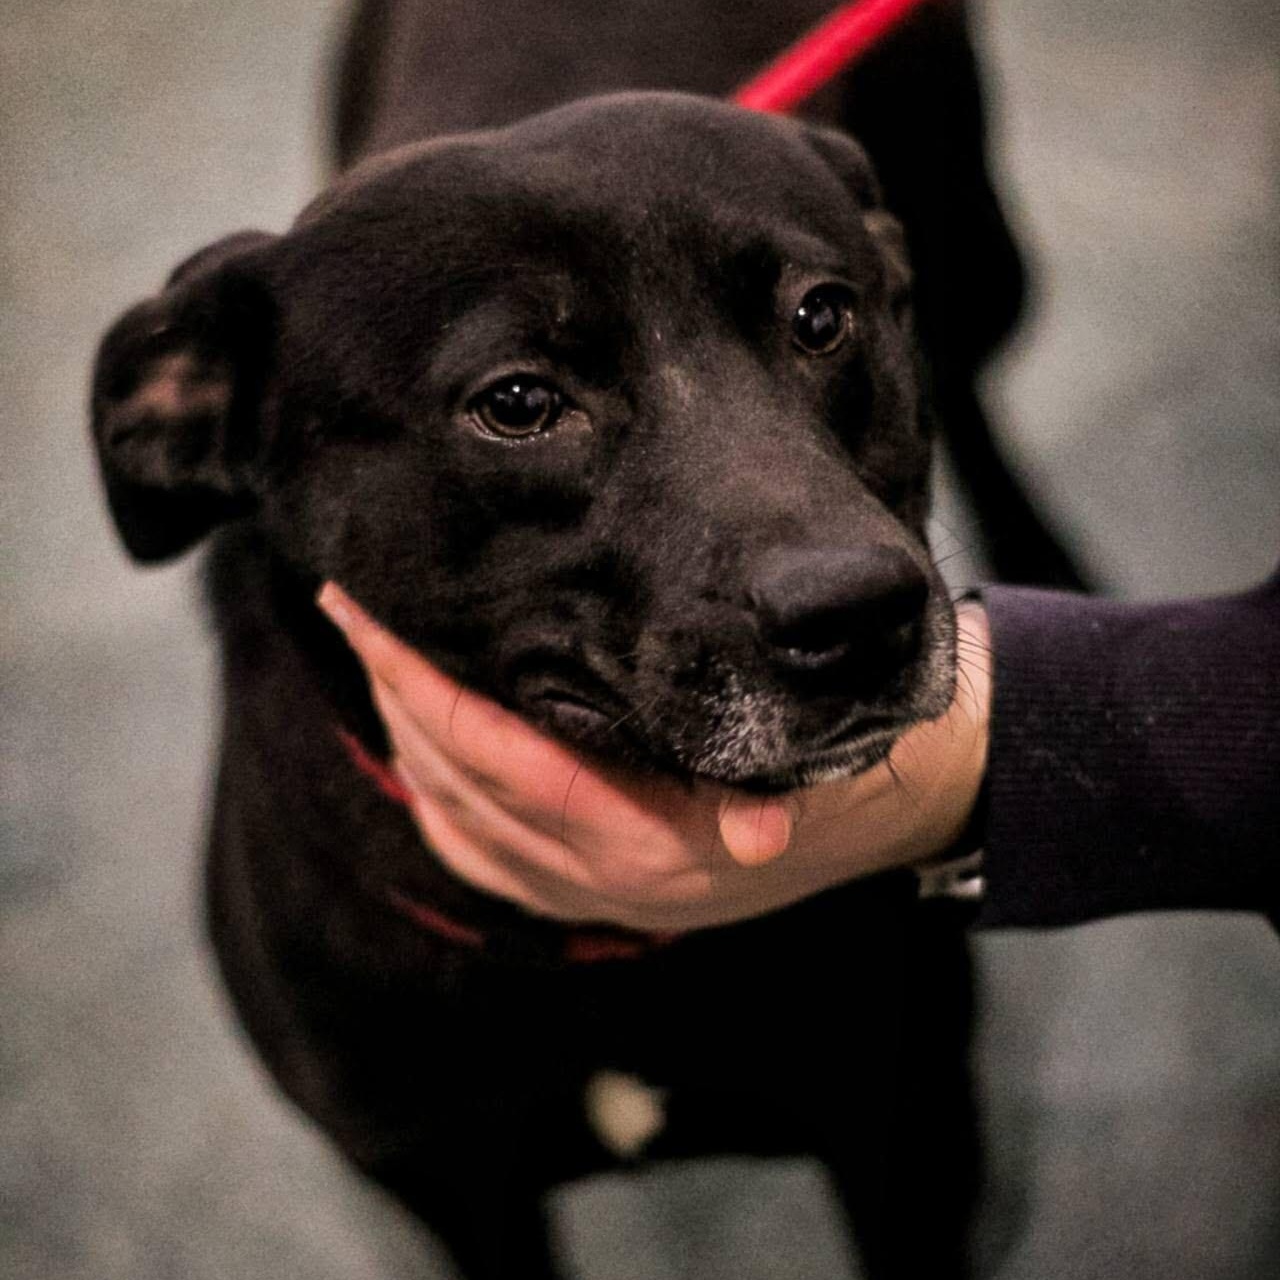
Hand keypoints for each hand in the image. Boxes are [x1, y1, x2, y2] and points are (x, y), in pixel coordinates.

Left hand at [318, 583, 991, 931]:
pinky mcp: (594, 894)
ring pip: (461, 823)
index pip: (510, 767)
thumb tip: (753, 836)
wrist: (890, 812)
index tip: (370, 617)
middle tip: (353, 612)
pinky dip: (439, 800)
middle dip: (398, 696)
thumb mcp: (824, 766)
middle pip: (464, 788)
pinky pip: (483, 860)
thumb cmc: (851, 759)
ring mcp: (596, 897)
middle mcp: (611, 885)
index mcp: (659, 851)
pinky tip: (418, 753)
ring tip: (378, 662)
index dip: (428, 692)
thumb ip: (775, 793)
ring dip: (409, 741)